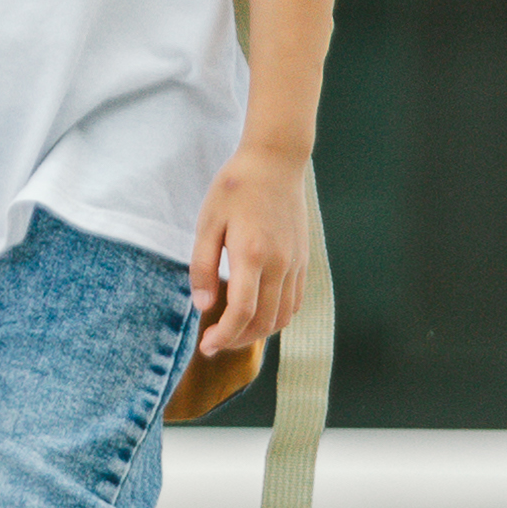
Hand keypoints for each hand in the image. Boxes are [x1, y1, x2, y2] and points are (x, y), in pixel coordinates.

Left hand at [188, 141, 311, 356]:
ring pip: (282, 317)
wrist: (275, 162)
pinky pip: (294, 302)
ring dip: (258, 333)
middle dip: (237, 340)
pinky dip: (276, 317)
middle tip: (214, 342)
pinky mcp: (303, 261)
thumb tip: (204, 306)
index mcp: (252, 254)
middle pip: (263, 322)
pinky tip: (256, 314)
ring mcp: (295, 264)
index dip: (223, 336)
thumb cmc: (236, 188)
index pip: (242, 312)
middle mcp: (279, 264)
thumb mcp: (207, 222)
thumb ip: (203, 266)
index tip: (206, 345)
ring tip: (233, 331)